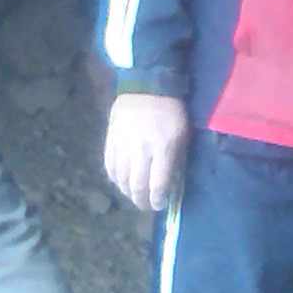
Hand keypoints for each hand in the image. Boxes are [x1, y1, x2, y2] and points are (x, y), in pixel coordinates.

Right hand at [104, 92, 192, 212]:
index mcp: (162, 148)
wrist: (146, 87)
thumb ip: (176, 159)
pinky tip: (121, 182)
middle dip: (142, 201)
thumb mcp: (182, 134)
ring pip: (121, 180)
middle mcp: (140, 151)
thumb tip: (170, 183)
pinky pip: (109, 167)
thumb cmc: (171, 111)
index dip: (158, 200)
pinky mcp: (110, 141)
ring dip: (128, 192)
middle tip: (147, 205)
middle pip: (137, 186)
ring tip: (135, 195)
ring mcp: (122, 146)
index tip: (160, 204)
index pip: (158, 184)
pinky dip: (115, 179)